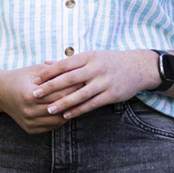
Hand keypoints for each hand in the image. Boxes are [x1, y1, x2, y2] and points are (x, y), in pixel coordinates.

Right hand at [0, 65, 82, 133]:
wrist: (1, 92)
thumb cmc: (21, 77)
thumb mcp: (36, 70)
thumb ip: (55, 71)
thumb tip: (76, 70)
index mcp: (29, 94)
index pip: (58, 92)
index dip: (73, 87)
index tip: (84, 80)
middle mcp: (28, 110)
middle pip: (59, 106)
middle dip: (74, 99)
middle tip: (87, 91)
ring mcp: (29, 122)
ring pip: (57, 119)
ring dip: (70, 111)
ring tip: (80, 102)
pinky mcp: (30, 129)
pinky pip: (51, 126)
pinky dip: (61, 119)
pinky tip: (68, 110)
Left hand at [30, 49, 159, 119]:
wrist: (138, 67)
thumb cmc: (109, 61)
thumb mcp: (90, 56)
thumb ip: (68, 62)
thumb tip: (45, 63)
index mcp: (88, 56)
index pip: (64, 64)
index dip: (48, 73)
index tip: (35, 80)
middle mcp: (95, 68)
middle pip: (69, 79)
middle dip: (50, 87)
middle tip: (35, 94)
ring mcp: (104, 81)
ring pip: (79, 94)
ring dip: (63, 103)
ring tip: (49, 110)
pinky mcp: (112, 94)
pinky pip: (91, 104)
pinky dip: (78, 110)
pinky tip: (67, 115)